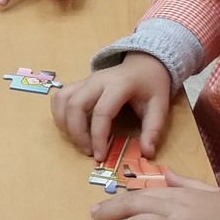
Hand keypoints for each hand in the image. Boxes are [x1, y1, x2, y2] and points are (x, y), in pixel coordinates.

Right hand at [51, 52, 170, 159]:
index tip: (100, 156)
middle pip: (75, 105)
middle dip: (77, 132)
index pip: (102, 112)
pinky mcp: (78, 84)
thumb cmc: (151, 86)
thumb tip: (146, 153)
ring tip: (78, 141)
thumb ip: (153, 129)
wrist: (143, 64)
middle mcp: (97, 80)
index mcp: (119, 85)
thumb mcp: (160, 106)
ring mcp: (85, 80)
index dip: (98, 137)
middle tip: (88, 151)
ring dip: (65, 124)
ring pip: (62, 100)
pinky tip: (70, 127)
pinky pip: (60, 97)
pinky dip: (59, 114)